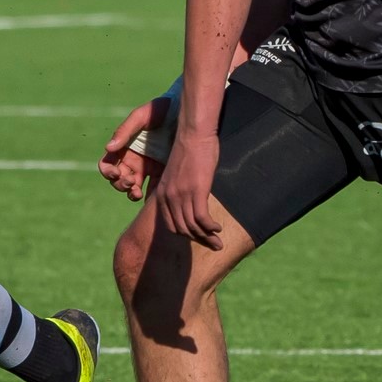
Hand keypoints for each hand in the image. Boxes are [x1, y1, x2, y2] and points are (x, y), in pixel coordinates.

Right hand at [100, 96, 170, 201]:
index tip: (116, 173)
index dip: (108, 172)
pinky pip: (154, 190)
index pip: (108, 165)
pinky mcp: (164, 173)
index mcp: (124, 149)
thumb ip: (124, 131)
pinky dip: (150, 197)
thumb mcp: (141, 116)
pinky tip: (154, 196)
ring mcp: (148, 168)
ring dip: (131, 194)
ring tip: (137, 193)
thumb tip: (108, 148)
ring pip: (133, 188)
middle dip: (121, 185)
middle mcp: (134, 160)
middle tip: (132, 182)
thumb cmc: (160, 110)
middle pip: (118, 180)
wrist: (184, 111)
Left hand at [160, 129, 223, 248]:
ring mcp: (181, 195)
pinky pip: (202, 218)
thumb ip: (180, 192)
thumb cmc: (190, 152)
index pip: (171, 225)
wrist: (193, 135)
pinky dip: (210, 227)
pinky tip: (218, 228)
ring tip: (219, 242)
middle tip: (214, 246)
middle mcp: (168, 197)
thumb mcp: (177, 176)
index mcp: (162, 194)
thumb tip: (190, 206)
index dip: (186, 235)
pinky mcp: (196, 191)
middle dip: (198, 240)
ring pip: (192, 226)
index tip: (199, 238)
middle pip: (182, 229)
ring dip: (207, 237)